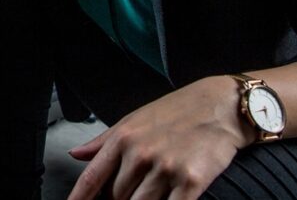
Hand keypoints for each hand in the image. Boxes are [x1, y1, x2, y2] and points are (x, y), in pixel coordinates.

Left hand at [67, 76, 251, 199]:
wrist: (219, 106)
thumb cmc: (176, 112)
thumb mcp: (133, 120)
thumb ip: (103, 141)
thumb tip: (76, 154)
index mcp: (123, 138)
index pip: (92, 177)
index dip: (79, 197)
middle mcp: (141, 154)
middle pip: (117, 197)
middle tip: (132, 191)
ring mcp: (166, 169)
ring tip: (151, 192)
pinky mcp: (191, 182)